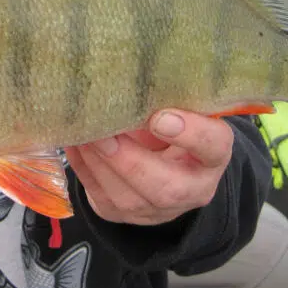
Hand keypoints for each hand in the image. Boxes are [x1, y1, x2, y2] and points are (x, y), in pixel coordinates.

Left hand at [66, 110, 233, 225]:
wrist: (160, 166)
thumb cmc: (171, 125)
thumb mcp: (182, 110)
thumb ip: (170, 99)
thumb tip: (134, 74)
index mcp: (212, 157)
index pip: (213, 147)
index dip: (191, 134)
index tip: (161, 117)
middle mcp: (189, 190)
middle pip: (166, 188)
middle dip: (130, 161)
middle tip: (105, 133)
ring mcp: (154, 210)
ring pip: (125, 197)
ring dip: (98, 163)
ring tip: (82, 132)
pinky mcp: (120, 213)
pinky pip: (98, 195)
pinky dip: (82, 166)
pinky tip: (74, 141)